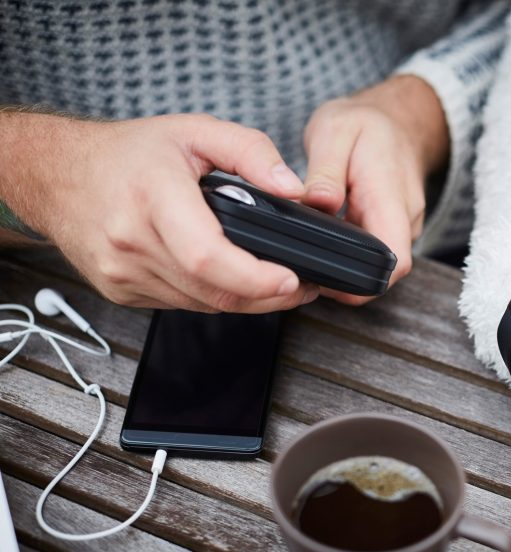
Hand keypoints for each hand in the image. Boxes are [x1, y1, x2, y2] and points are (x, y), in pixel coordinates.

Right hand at [0, 111, 317, 311]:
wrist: (53, 172)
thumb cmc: (127, 153)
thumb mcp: (195, 131)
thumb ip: (251, 152)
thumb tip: (292, 188)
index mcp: (153, 195)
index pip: (207, 256)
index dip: (255, 278)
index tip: (291, 279)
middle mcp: (131, 240)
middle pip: (213, 291)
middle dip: (267, 296)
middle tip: (301, 286)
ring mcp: (121, 272)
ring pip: (202, 305)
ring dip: (244, 301)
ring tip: (274, 282)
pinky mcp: (119, 291)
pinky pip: (181, 304)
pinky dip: (211, 296)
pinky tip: (227, 278)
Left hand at [302, 75, 449, 304]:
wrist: (395, 119)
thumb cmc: (363, 124)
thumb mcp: (334, 132)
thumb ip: (325, 171)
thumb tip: (318, 205)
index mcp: (390, 195)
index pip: (394, 259)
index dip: (364, 282)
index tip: (328, 278)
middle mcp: (406, 217)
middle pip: (385, 270)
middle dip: (347, 277)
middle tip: (305, 264)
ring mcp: (404, 225)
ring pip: (380, 263)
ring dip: (349, 262)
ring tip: (313, 245)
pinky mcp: (395, 228)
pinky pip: (376, 250)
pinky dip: (353, 250)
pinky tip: (328, 236)